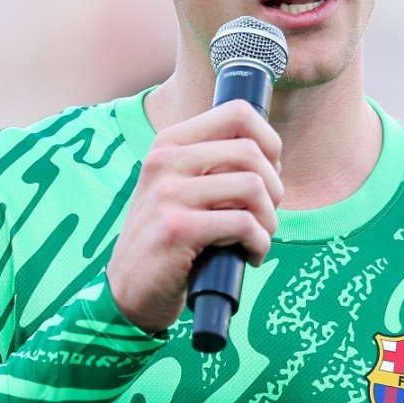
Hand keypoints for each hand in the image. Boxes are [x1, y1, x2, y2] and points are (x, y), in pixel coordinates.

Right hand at [108, 100, 283, 334]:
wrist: (129, 290)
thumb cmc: (170, 239)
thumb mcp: (182, 189)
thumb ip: (215, 165)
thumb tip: (271, 153)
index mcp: (169, 143)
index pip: (237, 112)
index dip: (269, 142)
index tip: (269, 173)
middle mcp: (165, 161)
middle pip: (252, 151)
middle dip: (274, 188)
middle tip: (265, 215)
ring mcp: (167, 194)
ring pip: (253, 187)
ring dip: (269, 219)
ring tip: (258, 238)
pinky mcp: (177, 229)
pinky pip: (243, 224)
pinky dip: (260, 243)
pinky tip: (250, 256)